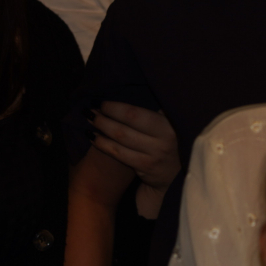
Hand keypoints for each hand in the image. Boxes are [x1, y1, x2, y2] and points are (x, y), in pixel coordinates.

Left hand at [87, 102, 179, 218]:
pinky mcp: (146, 168)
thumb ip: (155, 110)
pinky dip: (103, 144)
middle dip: (105, 115)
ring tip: (88, 120)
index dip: (115, 107)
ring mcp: (155, 154)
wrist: (177, 172)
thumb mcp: (169, 121)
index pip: (136, 113)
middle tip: (90, 109)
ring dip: (101, 127)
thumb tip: (125, 93)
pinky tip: (93, 138)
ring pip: (120, 139)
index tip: (102, 102)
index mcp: (169, 122)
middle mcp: (164, 138)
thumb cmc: (169, 139)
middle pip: (127, 124)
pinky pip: (119, 154)